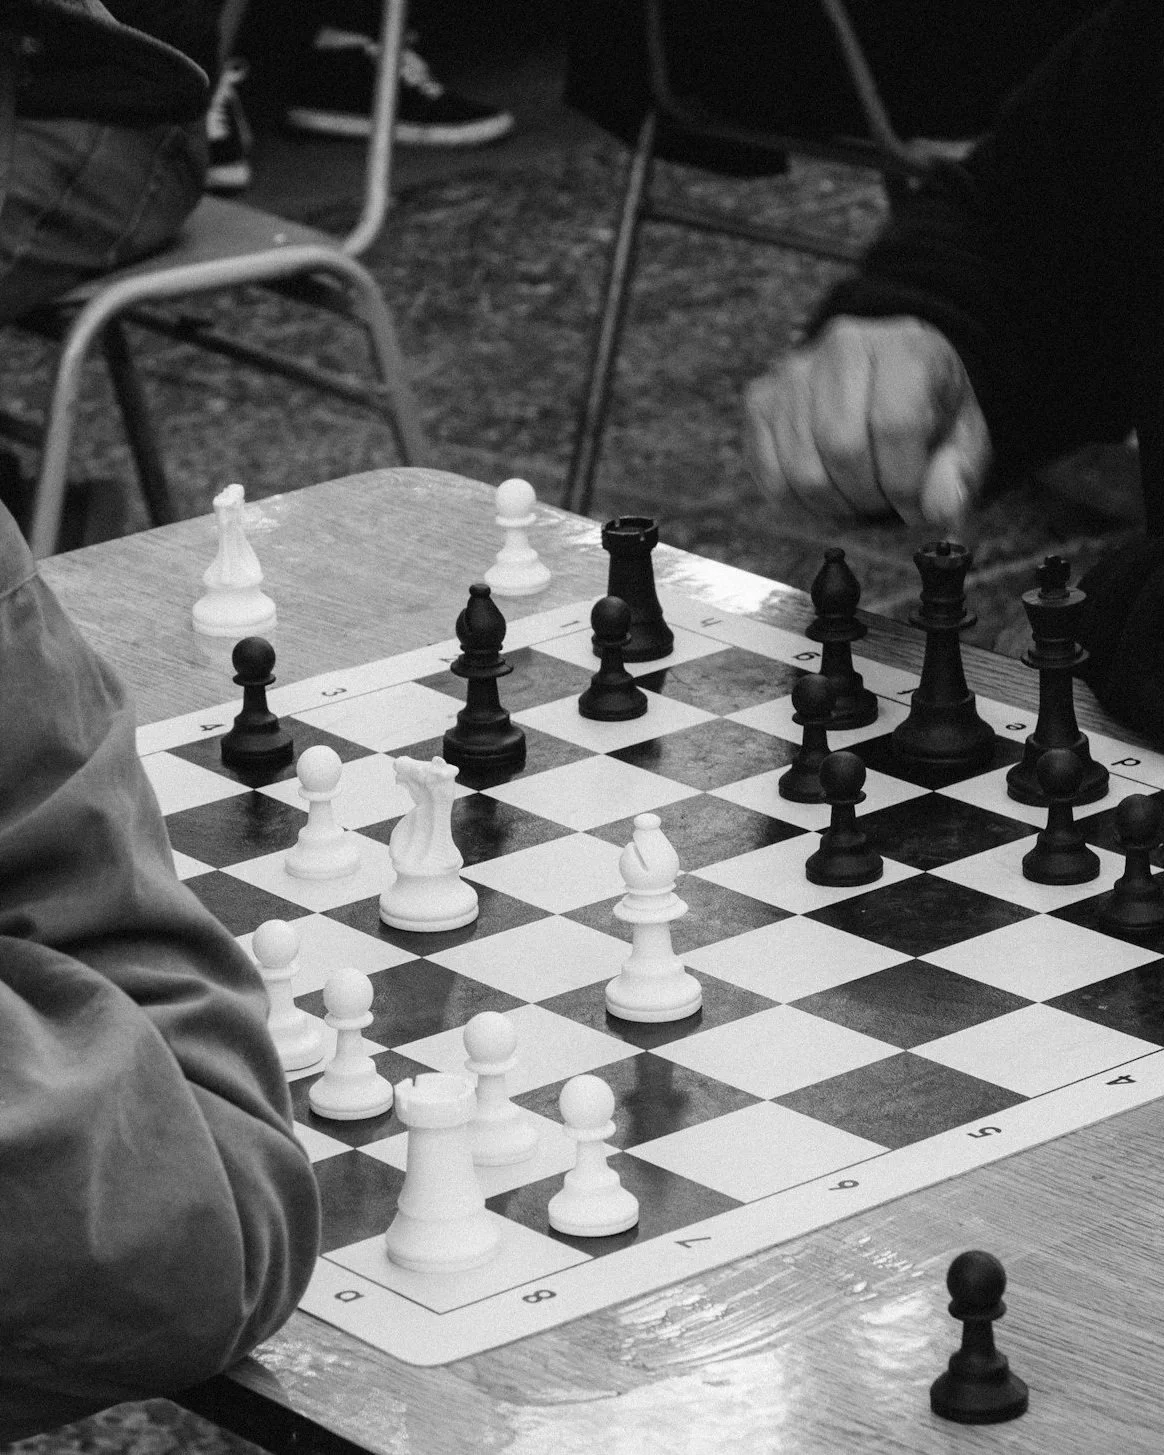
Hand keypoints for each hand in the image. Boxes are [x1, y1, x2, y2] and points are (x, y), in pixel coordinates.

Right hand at [744, 316, 991, 532]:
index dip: (904, 483)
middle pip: (842, 449)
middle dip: (867, 496)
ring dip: (834, 503)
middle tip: (883, 502)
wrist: (890, 373)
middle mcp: (842, 349)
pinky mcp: (761, 400)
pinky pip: (769, 474)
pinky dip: (798, 500)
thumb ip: (959, 472)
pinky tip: (826, 490)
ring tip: (857, 495)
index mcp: (903, 349)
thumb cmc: (927, 406)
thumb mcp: (964, 435)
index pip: (894, 425)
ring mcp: (793, 373)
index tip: (914, 508)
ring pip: (803, 470)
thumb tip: (941, 510)